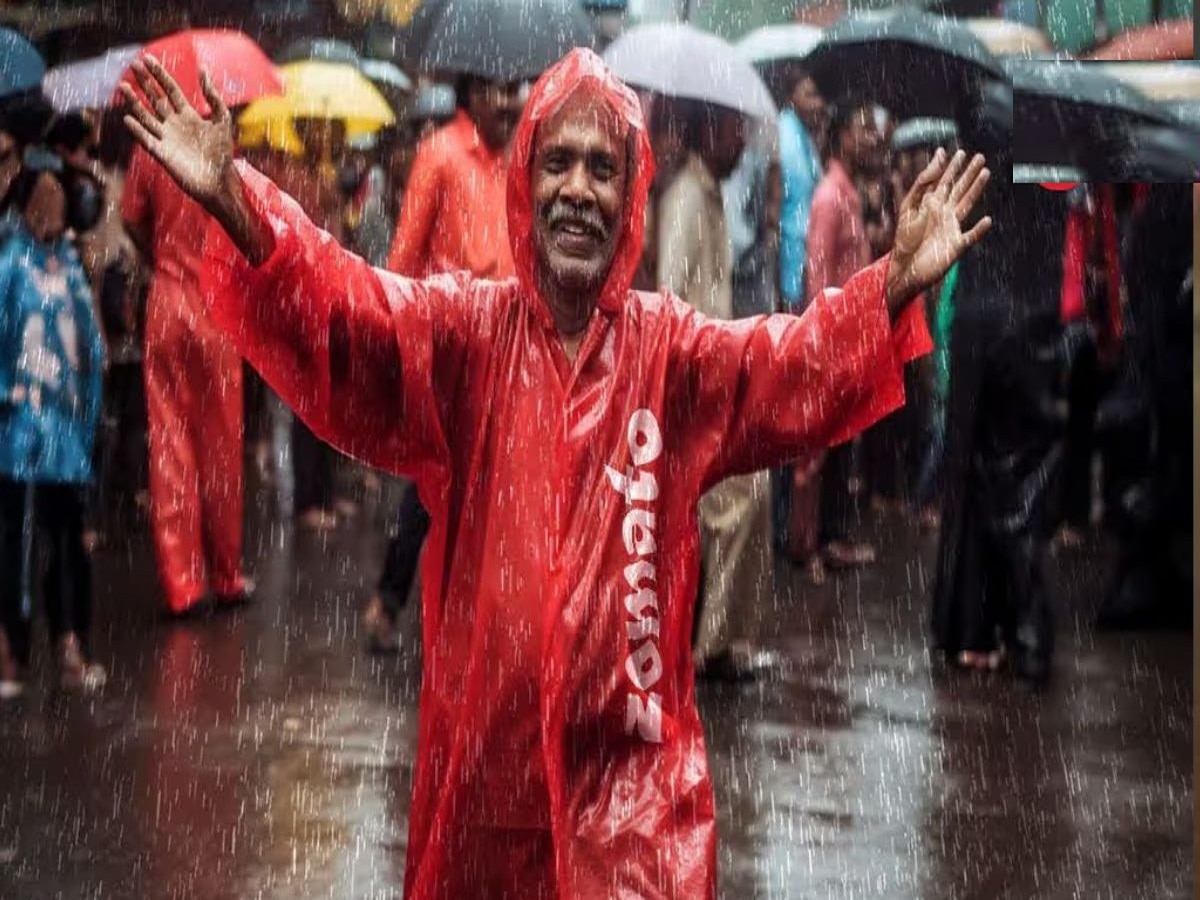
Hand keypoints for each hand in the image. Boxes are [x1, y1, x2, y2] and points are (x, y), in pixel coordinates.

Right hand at [120, 55, 273, 265]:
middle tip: (133, 64)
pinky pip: (146, 140)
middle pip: (155, 99)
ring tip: (123, 86)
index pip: (169, 90)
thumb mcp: (222, 120)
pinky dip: (137, 130)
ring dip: (134, 102)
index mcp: (188, 115)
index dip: (159, 75)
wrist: (220, 182)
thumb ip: (213, 96)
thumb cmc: (222, 154)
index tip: (147, 58)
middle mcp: (174, 124)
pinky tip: (128, 119)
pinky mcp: (162, 154)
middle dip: (145, 82)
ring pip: (146, 116)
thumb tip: (203, 69)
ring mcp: (166, 138)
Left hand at [885, 148, 991, 313]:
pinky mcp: (956, 246)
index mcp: (931, 206)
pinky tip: (987, 220)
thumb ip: (921, 186)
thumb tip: (934, 164)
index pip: (944, 182)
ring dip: (976, 190)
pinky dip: (979, 230)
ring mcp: (951, 229)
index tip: (959, 152)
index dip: (951, 167)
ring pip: (967, 205)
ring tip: (985, 173)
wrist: (905, 269)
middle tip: (979, 157)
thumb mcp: (908, 209)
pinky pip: (971, 236)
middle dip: (969, 173)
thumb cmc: (904, 241)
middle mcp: (944, 214)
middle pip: (959, 190)